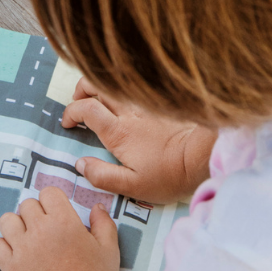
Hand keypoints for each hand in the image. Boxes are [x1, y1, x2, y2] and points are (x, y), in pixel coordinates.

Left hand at [0, 187, 135, 270]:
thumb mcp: (109, 251)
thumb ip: (103, 224)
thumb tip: (97, 207)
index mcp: (64, 221)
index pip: (48, 193)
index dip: (53, 201)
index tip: (57, 215)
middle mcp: (40, 229)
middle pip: (27, 205)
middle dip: (35, 214)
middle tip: (44, 231)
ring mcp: (22, 248)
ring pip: (7, 220)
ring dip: (15, 227)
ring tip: (26, 240)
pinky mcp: (10, 267)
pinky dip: (2, 247)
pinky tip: (14, 255)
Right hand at [64, 79, 216, 202]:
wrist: (204, 155)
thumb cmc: (169, 174)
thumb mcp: (133, 186)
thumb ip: (103, 176)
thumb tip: (80, 164)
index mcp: (117, 131)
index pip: (85, 109)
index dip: (71, 113)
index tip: (67, 123)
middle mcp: (127, 111)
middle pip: (96, 85)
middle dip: (81, 90)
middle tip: (78, 103)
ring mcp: (144, 104)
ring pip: (114, 83)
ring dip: (100, 87)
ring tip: (97, 100)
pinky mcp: (158, 103)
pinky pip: (133, 89)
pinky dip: (120, 90)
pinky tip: (124, 103)